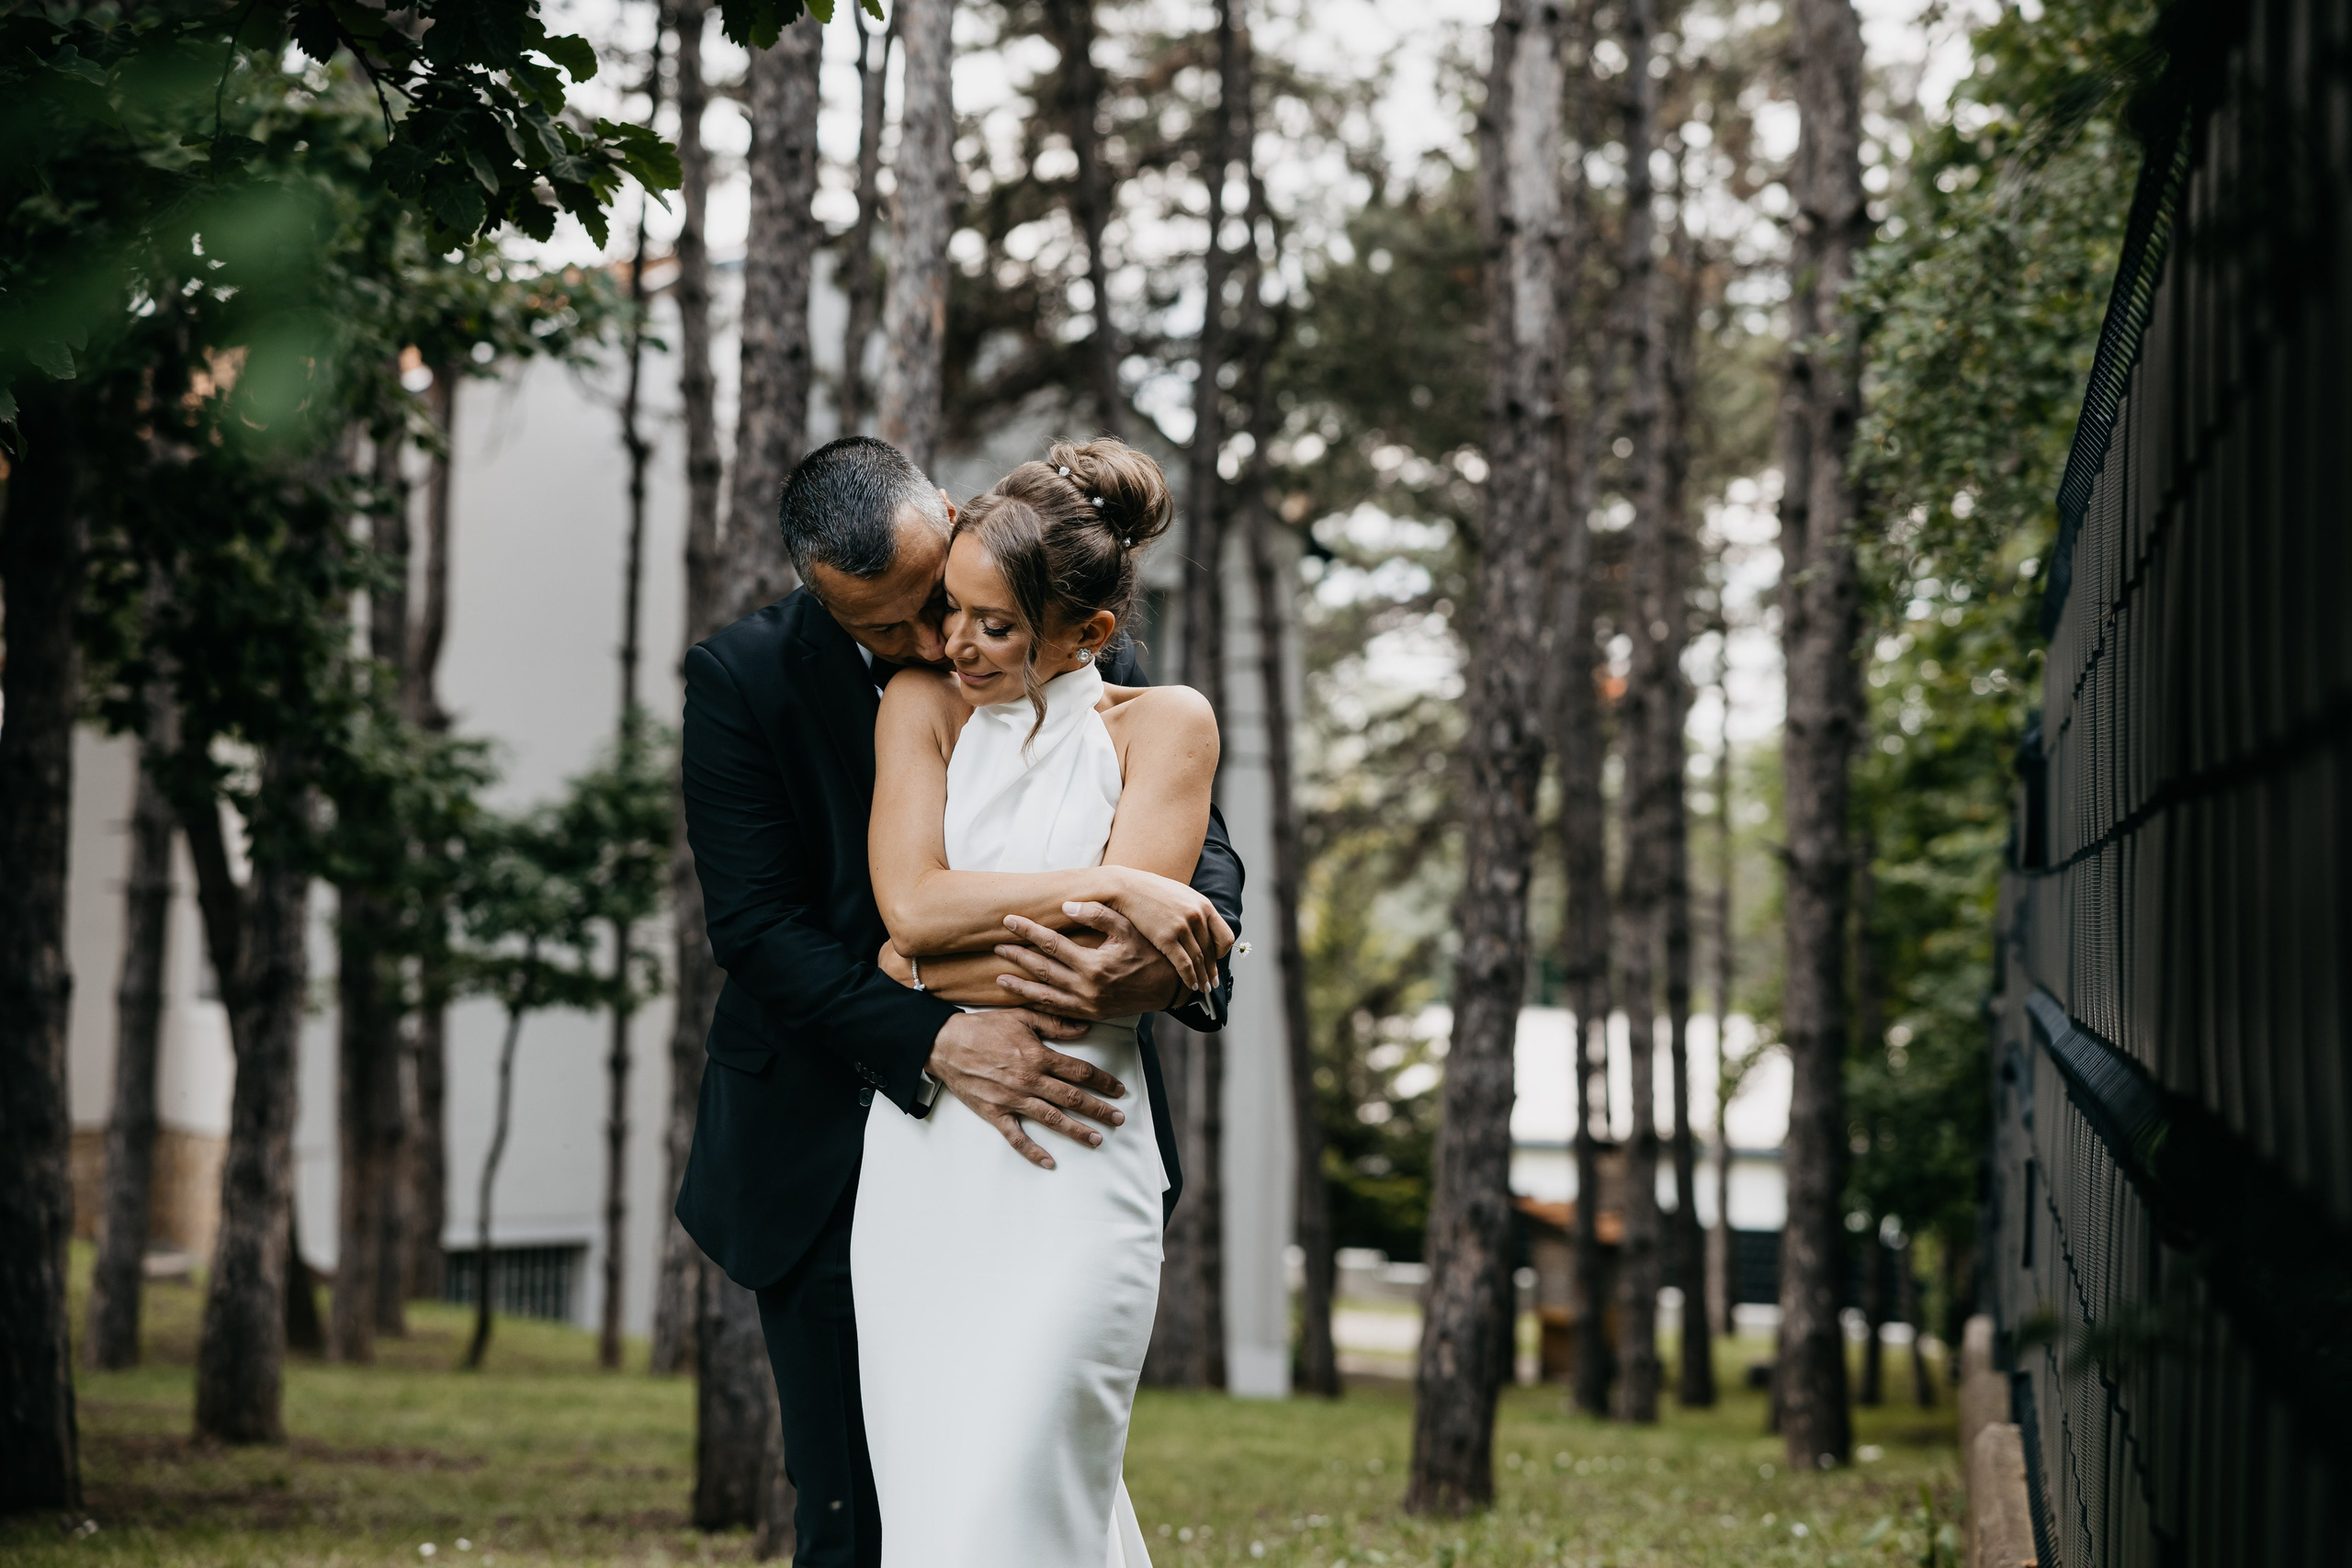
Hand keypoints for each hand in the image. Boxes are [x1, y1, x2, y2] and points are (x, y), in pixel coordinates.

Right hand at [924, 1009, 1127, 1169]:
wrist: (945, 1044)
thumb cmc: (983, 1027)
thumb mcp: (1021, 1016)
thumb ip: (1054, 1023)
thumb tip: (1085, 1028)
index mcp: (1038, 1056)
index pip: (1080, 1071)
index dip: (1103, 1081)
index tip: (1119, 1089)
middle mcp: (1029, 1080)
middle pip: (1072, 1098)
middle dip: (1099, 1109)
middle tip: (1120, 1119)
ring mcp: (1012, 1099)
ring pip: (1052, 1118)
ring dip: (1077, 1130)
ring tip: (1097, 1140)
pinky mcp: (995, 1113)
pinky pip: (1016, 1137)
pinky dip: (1032, 1152)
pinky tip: (1049, 1162)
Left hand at [994, 903, 1186, 1018]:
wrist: (1171, 988)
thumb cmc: (1152, 953)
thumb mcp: (1129, 929)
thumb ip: (1099, 915)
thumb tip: (1067, 905)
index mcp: (1093, 965)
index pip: (1051, 944)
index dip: (1028, 931)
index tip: (1009, 920)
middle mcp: (1087, 988)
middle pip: (1042, 970)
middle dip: (1017, 957)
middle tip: (996, 945)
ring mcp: (1087, 1005)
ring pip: (1045, 996)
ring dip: (1020, 987)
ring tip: (999, 978)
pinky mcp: (1091, 1016)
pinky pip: (1058, 1012)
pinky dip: (1038, 1005)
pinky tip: (1025, 999)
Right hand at [1102, 868, 1234, 996]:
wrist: (1128, 888)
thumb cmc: (1153, 892)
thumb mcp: (1183, 895)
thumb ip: (1197, 911)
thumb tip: (1205, 928)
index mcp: (1204, 905)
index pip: (1225, 936)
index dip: (1222, 953)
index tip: (1217, 961)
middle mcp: (1197, 916)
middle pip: (1211, 951)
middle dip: (1212, 971)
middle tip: (1213, 984)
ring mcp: (1182, 927)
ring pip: (1199, 960)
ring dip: (1202, 977)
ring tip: (1203, 989)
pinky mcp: (1165, 937)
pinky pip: (1183, 963)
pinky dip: (1189, 977)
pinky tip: (1191, 985)